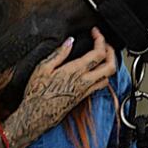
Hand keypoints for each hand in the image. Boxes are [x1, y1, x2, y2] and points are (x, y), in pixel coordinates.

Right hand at [13, 28, 116, 145]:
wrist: (36, 115)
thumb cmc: (36, 93)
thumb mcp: (42, 68)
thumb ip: (59, 53)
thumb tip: (70, 41)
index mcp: (75, 71)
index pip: (98, 53)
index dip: (101, 39)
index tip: (95, 32)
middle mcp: (85, 81)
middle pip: (110, 65)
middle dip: (111, 51)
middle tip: (104, 43)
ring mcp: (86, 90)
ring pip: (108, 76)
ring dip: (109, 63)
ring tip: (103, 54)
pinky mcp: (84, 96)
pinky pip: (101, 84)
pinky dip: (104, 74)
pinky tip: (96, 69)